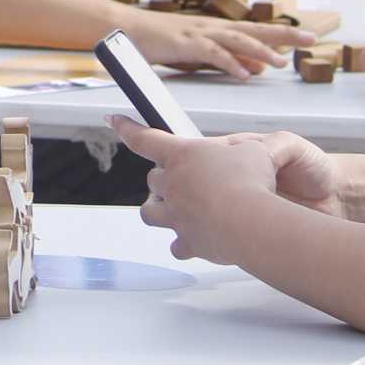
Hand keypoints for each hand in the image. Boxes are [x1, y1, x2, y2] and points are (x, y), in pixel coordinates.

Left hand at [109, 123, 347, 264]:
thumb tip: (242, 152)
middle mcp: (173, 185)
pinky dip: (185, 243)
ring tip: (176, 211)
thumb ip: (239, 149)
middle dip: (164, 179)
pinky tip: (197, 240)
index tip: (112, 120)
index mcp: (182, 156)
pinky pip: (177, 244)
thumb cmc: (252, 182)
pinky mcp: (187, 241)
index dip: (126, 127)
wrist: (251, 221)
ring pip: (150, 212)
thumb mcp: (252, 150)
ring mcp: (175, 215)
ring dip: (160, 211)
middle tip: (186, 181)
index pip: (145, 138)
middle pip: (153, 179)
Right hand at [124, 8, 300, 81]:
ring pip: (238, 39)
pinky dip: (230, 62)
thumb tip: (256, 67)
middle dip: (284, 35)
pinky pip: (213, 53)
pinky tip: (244, 74)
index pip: (257, 30)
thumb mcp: (201, 50)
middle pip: (256, 29)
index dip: (283, 34)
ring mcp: (200, 33)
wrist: (127, 28)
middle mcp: (214, 27)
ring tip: (281, 63)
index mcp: (218, 29)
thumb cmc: (161, 41)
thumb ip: (229, 57)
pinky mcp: (186, 43)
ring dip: (261, 51)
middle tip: (311, 39)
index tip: (308, 37)